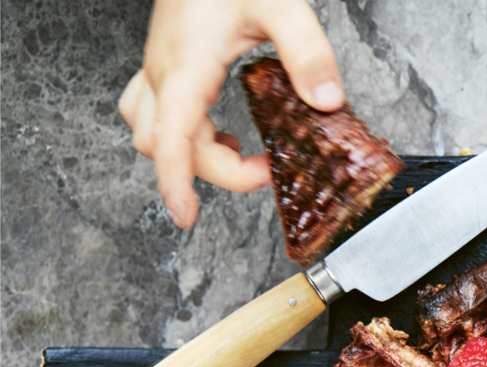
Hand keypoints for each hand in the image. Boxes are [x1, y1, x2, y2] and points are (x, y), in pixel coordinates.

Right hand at [119, 0, 342, 227]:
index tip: (185, 215)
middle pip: (167, 145)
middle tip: (266, 168)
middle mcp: (162, 70)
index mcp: (186, 65)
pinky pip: (151, 110)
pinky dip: (179, 134)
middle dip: (213, 172)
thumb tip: (328, 102)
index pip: (170, 138)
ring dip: (187, 154)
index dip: (174, 183)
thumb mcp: (283, 5)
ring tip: (237, 156)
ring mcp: (157, 65)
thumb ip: (308, 55)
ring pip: (148, 130)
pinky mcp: (163, 60)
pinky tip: (218, 131)